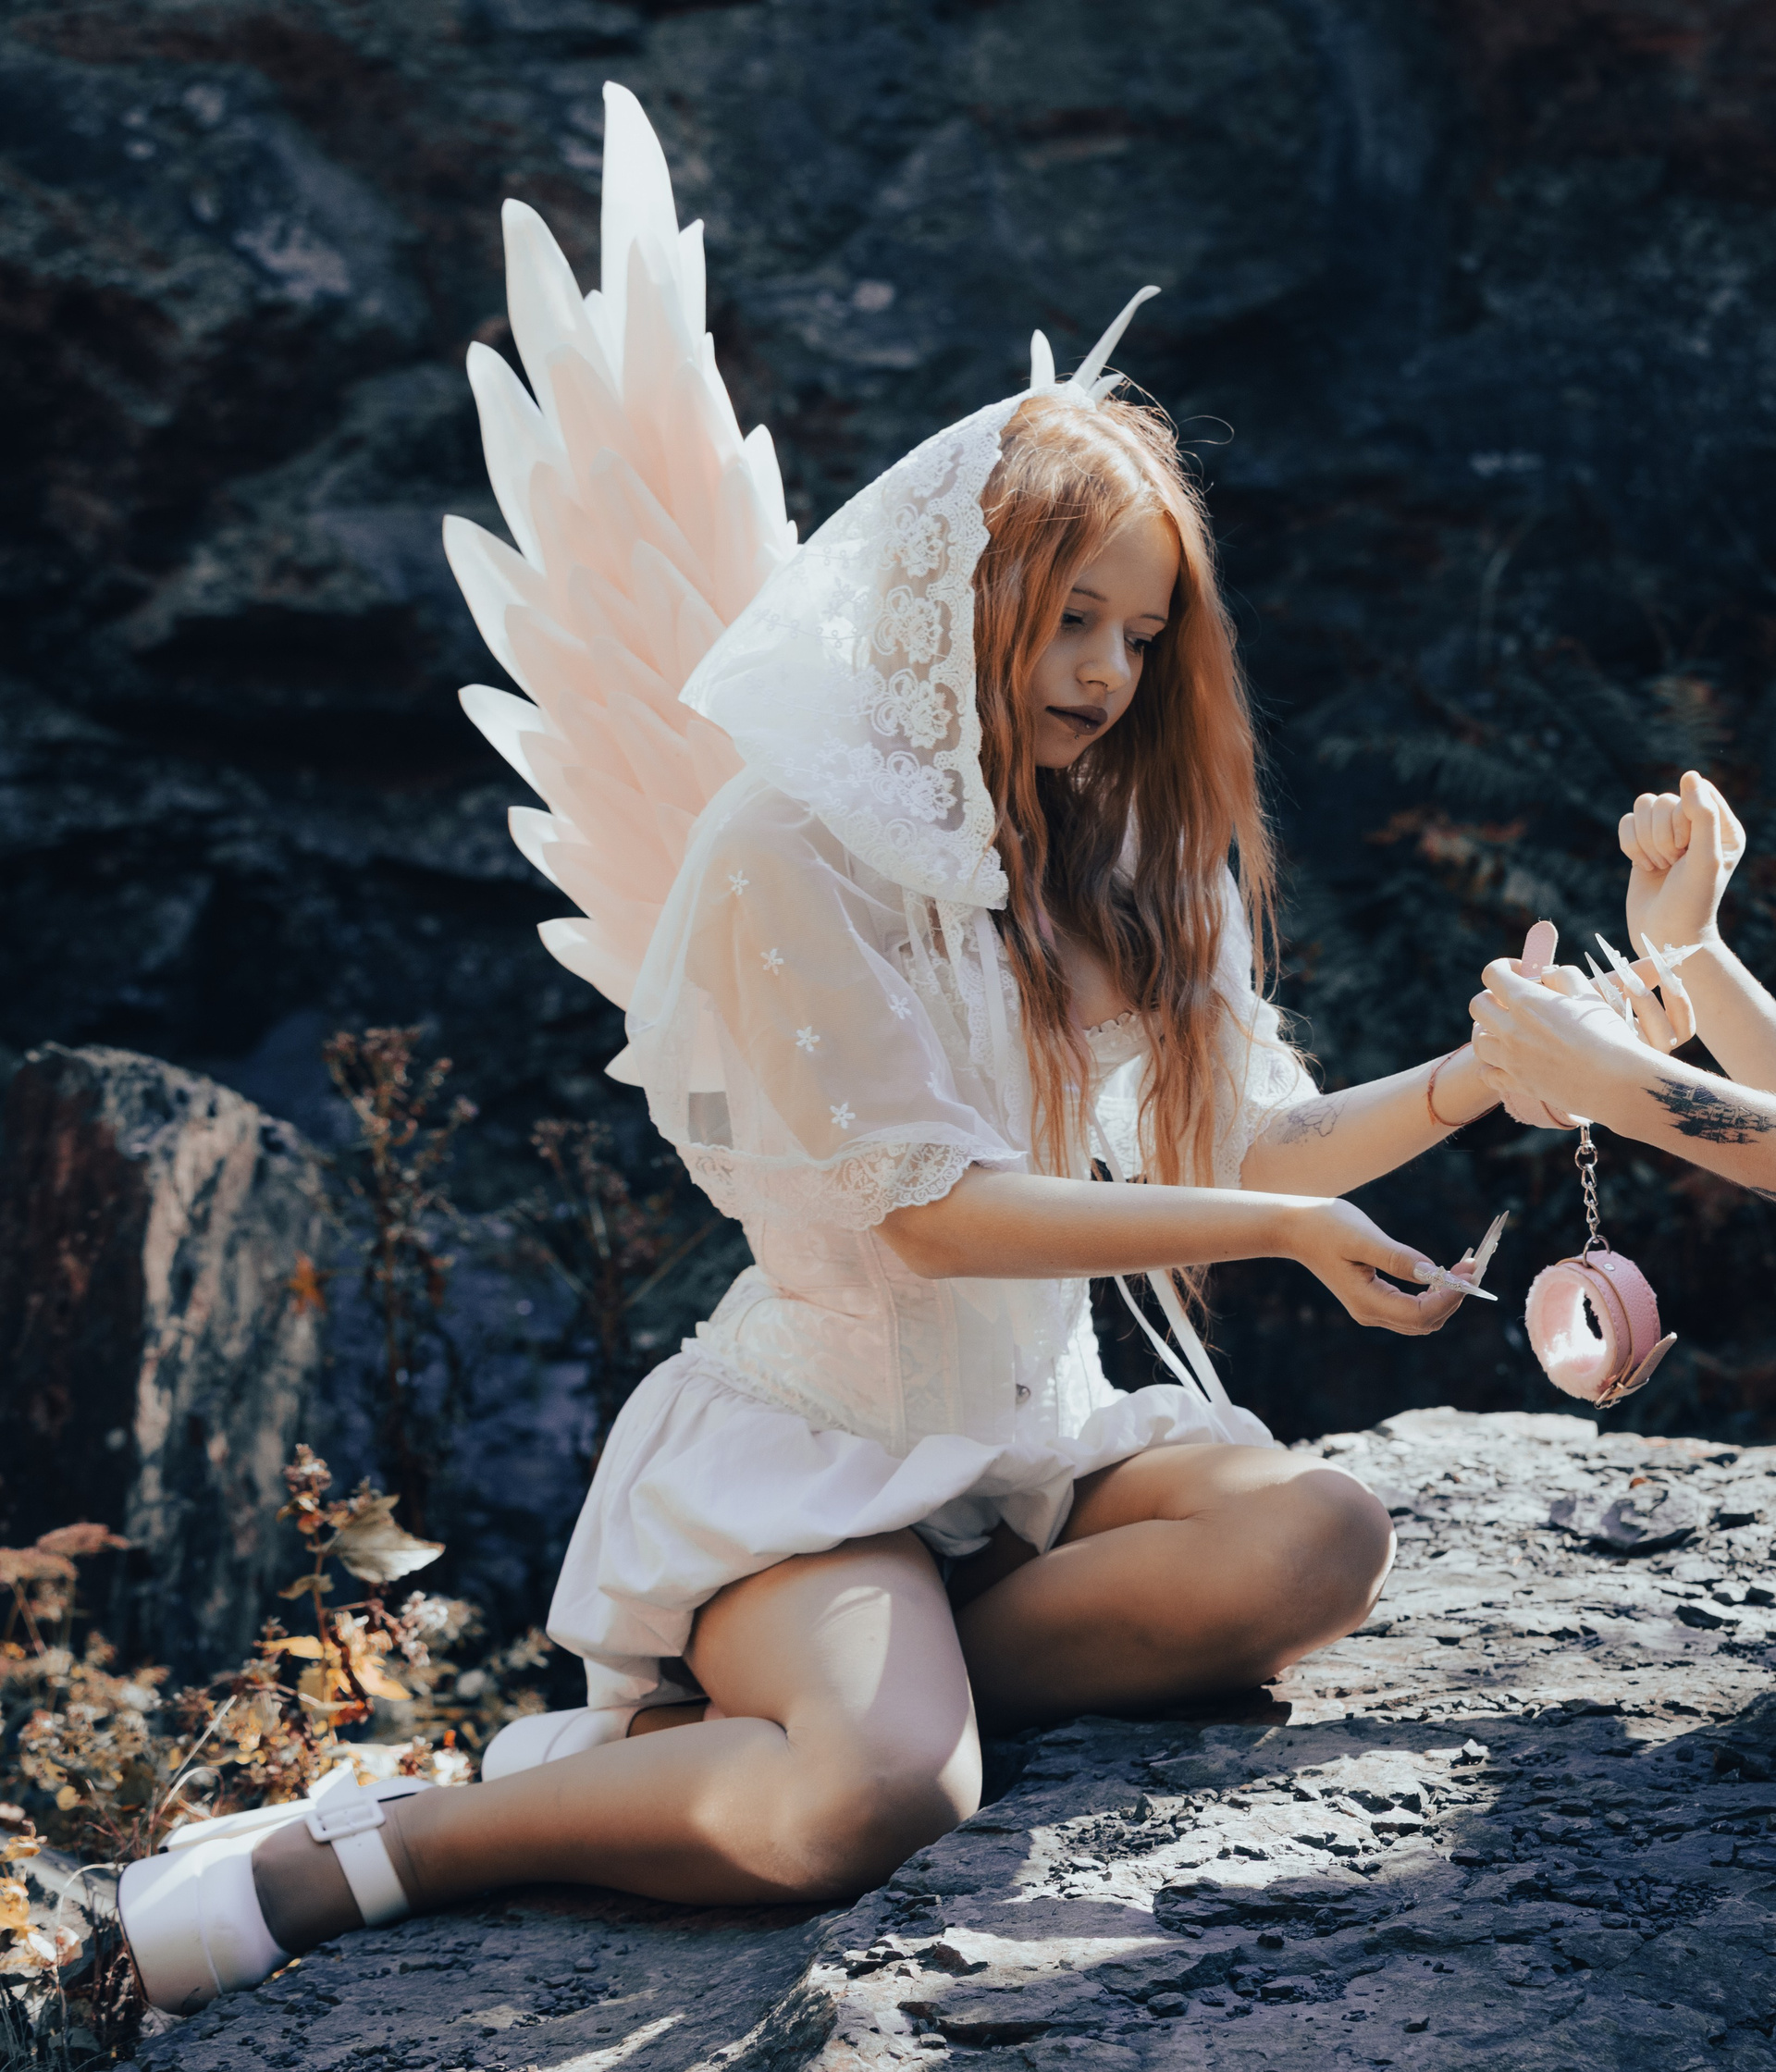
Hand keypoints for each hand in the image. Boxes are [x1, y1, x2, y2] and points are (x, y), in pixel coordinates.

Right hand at [1273, 1197, 1474, 1335]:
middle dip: (1455, 1298)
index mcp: (1366, 1301)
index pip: (1421, 1314)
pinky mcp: (1374, 1298)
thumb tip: (1435, 1272)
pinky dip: (1434, 1294)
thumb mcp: (1362, 1237)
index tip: (1470, 1271)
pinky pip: (1413, 1307)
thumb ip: (1397, 1257)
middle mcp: (1370, 1312)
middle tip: (1474, 1267)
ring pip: (1422, 1318)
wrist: (1294, 1228)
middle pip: (1426, 1322)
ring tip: (1464, 1269)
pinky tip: (1444, 1273)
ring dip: (1448, 1297)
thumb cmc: (1324, 1226)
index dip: (1451, 1297)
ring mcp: (1371, 1308)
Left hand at [1470, 958, 1645, 1123]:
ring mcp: (1510, 1059)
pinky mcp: (1517, 1083)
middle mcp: (1511, 1029)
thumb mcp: (1588, 993)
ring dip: (1487, 1031)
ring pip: (1478, 1041)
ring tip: (1506, 1031)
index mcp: (1527, 1001)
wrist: (1617, 1081)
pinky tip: (1507, 1061)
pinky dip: (1491, 1067)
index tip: (1517, 971)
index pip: (1492, 974)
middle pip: (1477, 1005)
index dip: (1502, 967)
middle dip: (1491, 998)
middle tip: (1510, 1002)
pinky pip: (1486, 1075)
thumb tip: (1544, 974)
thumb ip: (1562, 975)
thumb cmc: (1608, 1034)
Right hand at [1621, 769, 1745, 952]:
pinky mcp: (1643, 843)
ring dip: (1645, 841)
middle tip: (1673, 864)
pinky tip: (1644, 867)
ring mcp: (1668, 834)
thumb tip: (1689, 775)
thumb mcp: (1704, 858)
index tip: (1687, 848)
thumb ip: (1702, 815)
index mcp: (1723, 826)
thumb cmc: (1692, 900)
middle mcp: (1696, 826)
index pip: (1695, 792)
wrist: (1665, 935)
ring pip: (1643, 807)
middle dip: (1661, 836)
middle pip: (1664, 800)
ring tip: (1659, 866)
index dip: (1683, 817)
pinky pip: (1626, 823)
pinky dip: (1630, 846)